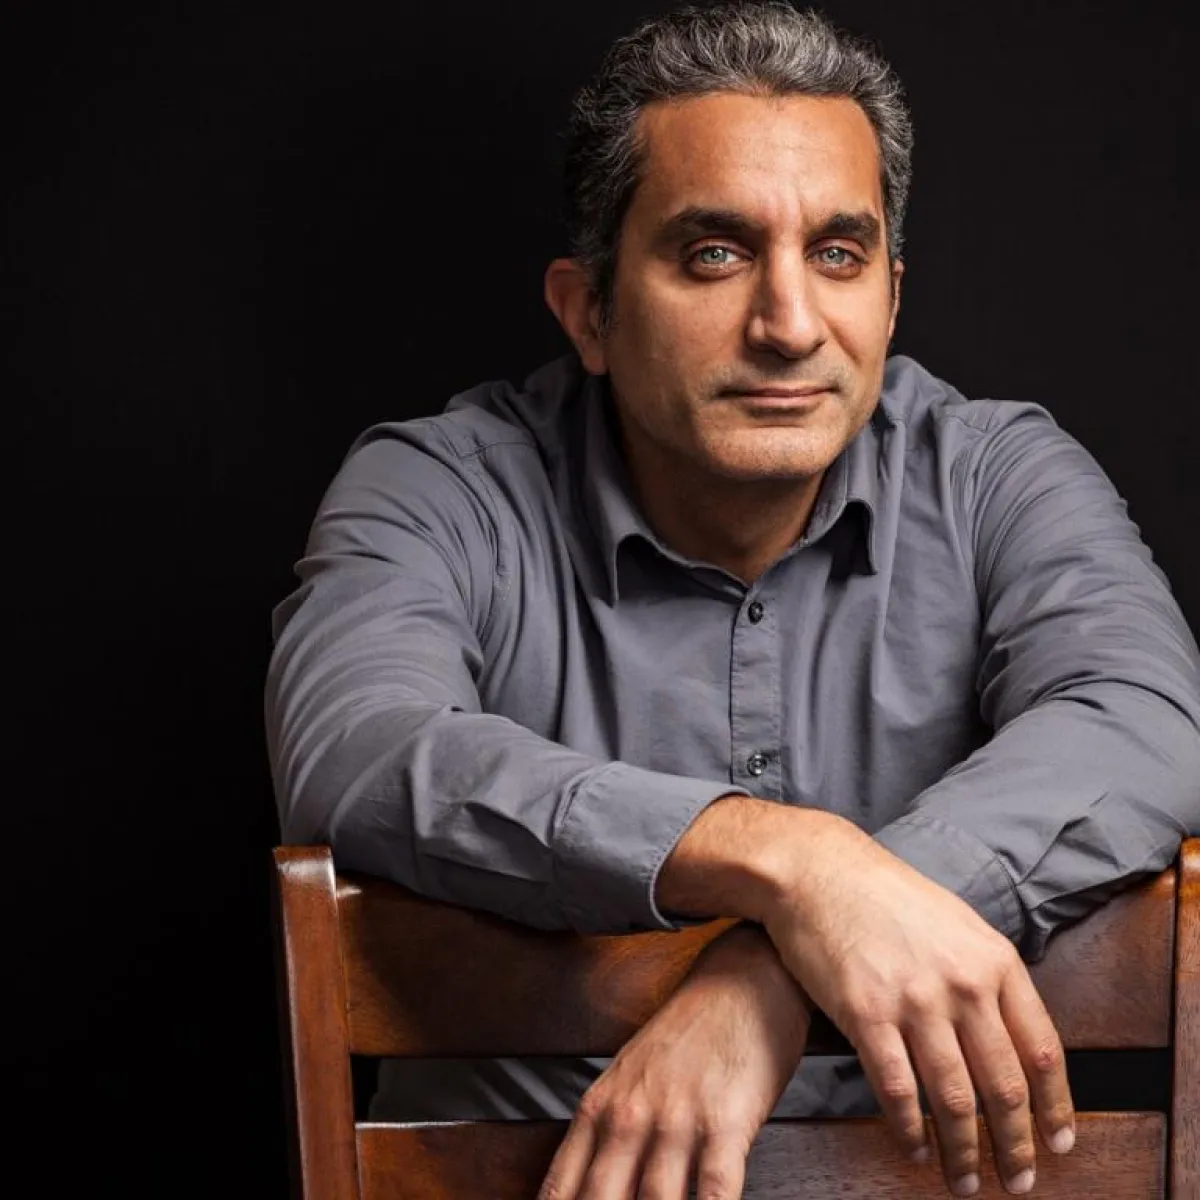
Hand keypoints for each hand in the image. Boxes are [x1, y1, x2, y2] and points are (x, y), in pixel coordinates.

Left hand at [537, 923, 811, 1199]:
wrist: (743, 978)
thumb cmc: (689, 1030)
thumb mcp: (630, 1074)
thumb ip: (607, 1131)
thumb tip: (588, 1188)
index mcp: (601, 1106)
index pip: (562, 1188)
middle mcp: (631, 1117)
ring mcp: (678, 1121)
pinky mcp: (727, 1124)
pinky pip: (713, 1191)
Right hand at [760, 818, 1075, 1197]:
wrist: (818, 870)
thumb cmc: (884, 895)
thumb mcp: (956, 922)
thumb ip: (988, 974)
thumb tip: (1014, 1036)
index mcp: (994, 960)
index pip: (1041, 1050)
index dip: (1055, 1107)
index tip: (1058, 1143)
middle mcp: (962, 983)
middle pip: (1004, 1086)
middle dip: (1015, 1147)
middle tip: (1016, 1182)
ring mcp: (914, 999)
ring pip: (954, 1098)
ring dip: (963, 1152)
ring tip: (965, 1181)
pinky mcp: (865, 1012)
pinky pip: (897, 1089)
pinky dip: (909, 1129)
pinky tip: (914, 1148)